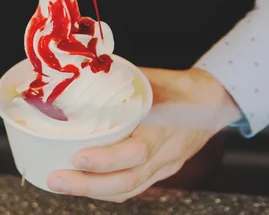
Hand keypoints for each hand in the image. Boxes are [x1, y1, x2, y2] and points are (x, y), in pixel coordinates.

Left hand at [47, 67, 241, 202]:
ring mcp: (165, 167)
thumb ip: (118, 82)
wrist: (212, 102)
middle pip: (127, 181)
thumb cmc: (179, 87)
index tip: (77, 156)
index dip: (105, 159)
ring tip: (61, 184)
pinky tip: (84, 184)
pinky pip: (133, 188)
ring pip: (128, 190)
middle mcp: (166, 155)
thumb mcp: (149, 80)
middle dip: (87, 185)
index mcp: (165, 129)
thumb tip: (78, 77)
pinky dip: (106, 189)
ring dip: (92, 191)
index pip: (136, 152)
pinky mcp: (161, 172)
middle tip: (56, 180)